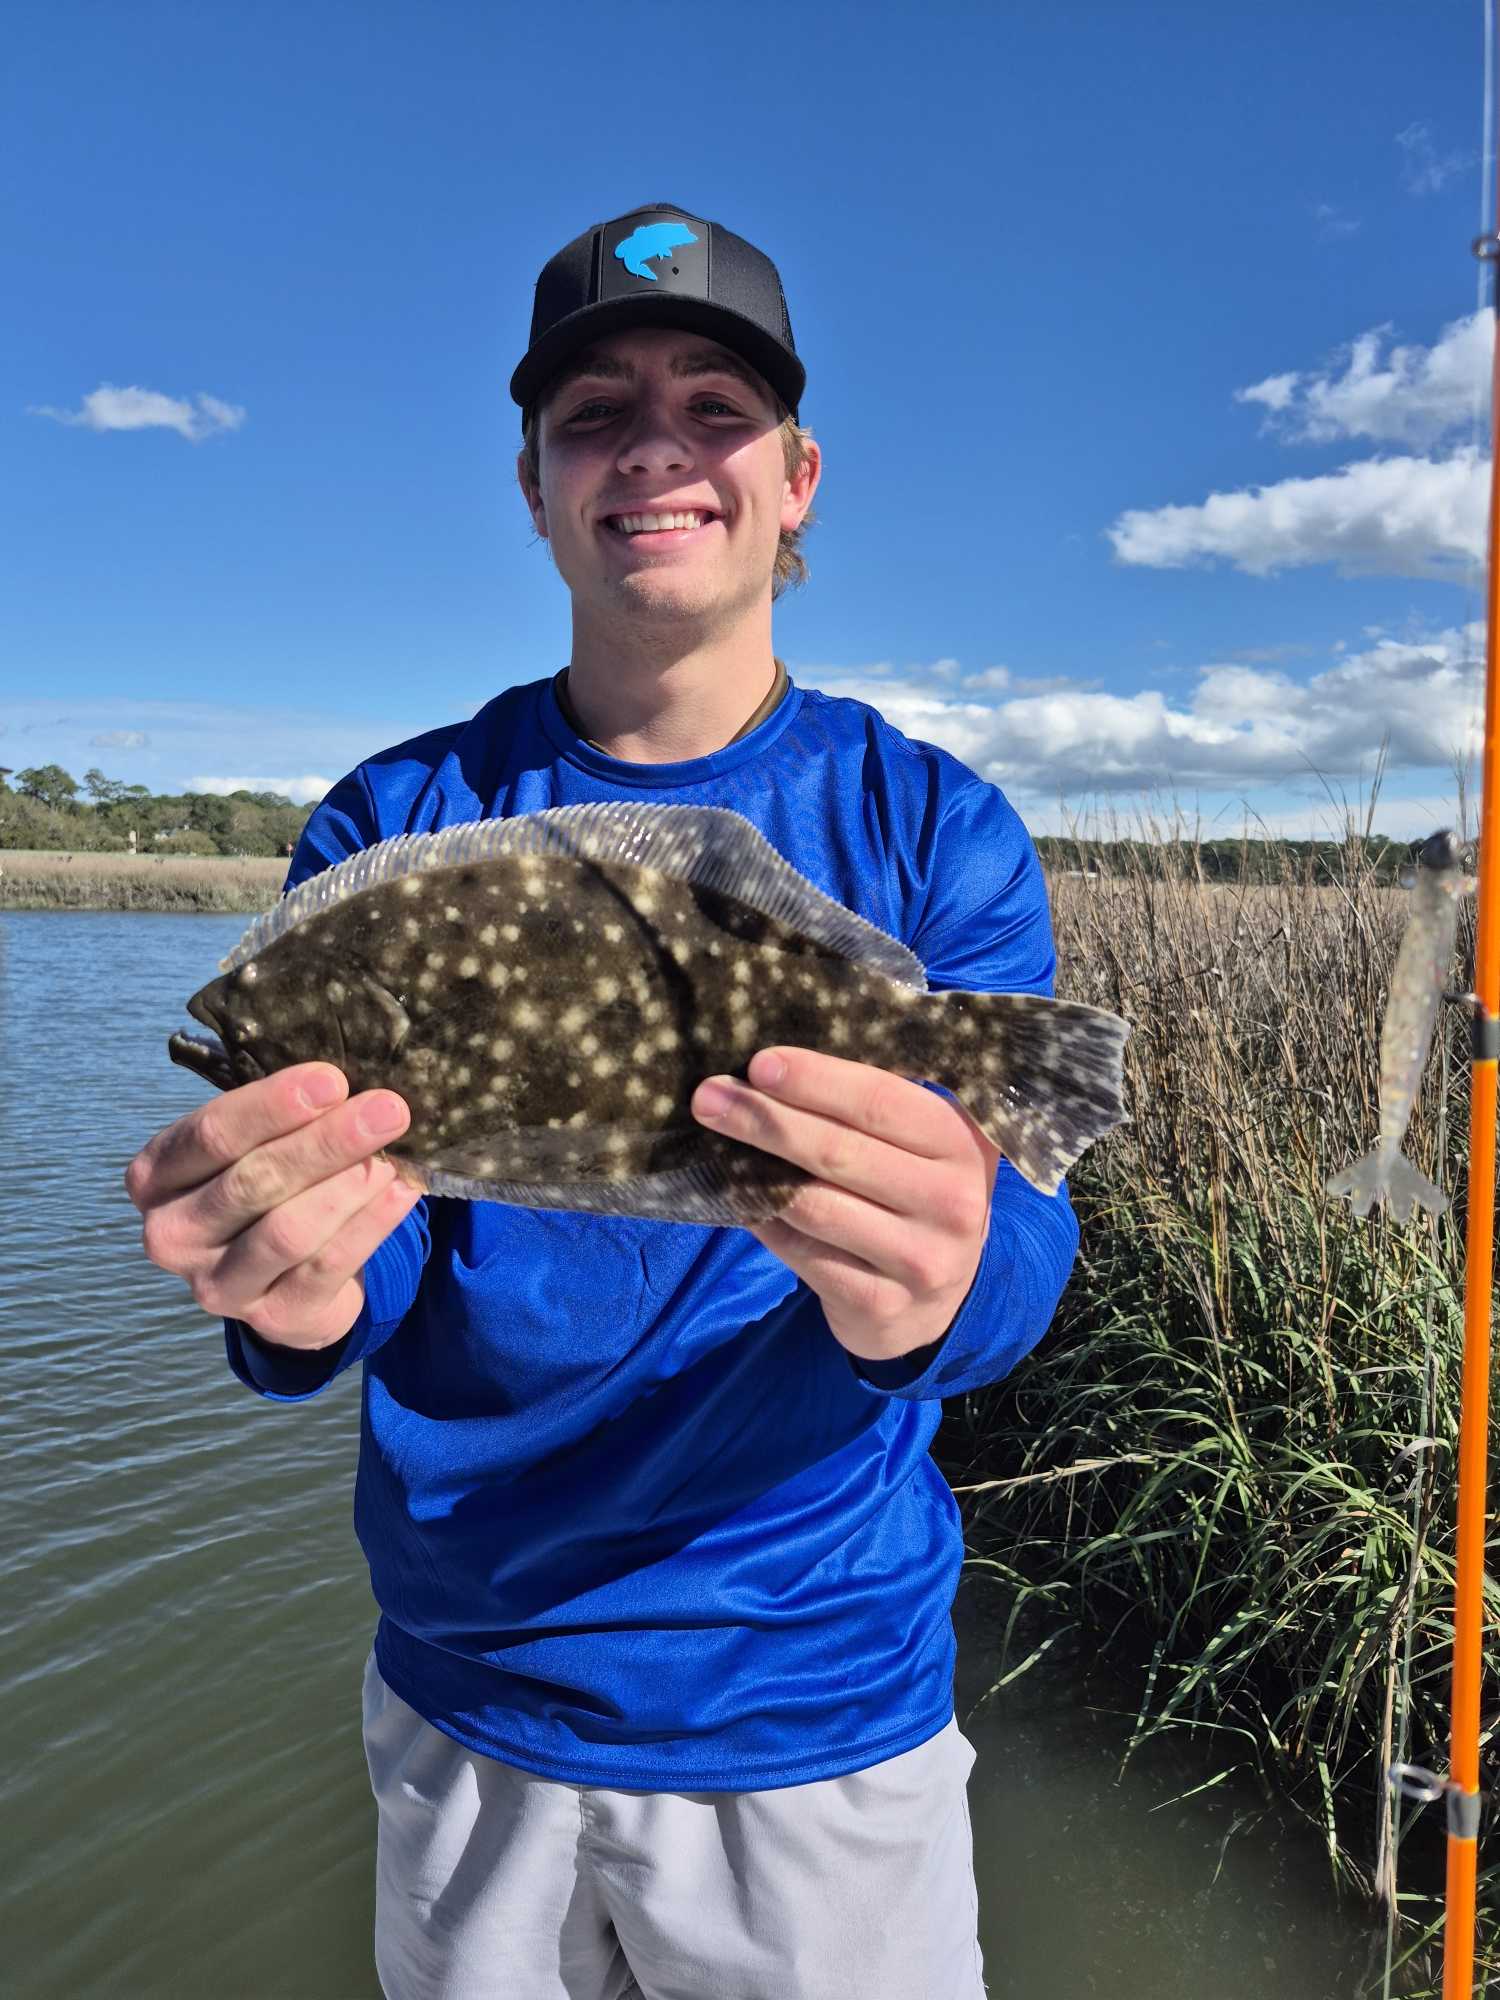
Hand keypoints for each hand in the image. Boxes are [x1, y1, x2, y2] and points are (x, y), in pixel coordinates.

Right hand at [125, 1063, 420, 1350]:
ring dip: (349, 1186)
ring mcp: (216, 1286)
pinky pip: (327, 1266)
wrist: (281, 1277)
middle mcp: (172, 1235)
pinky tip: (401, 1192)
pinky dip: (370, 1224)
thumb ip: (280, 1116)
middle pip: (254, 1180)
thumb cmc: (264, 1186)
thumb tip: (345, 1083)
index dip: (272, 1106)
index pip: (211, 1135)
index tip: (332, 1081)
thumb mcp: (252, 1145)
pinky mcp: (271, 1318)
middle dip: (327, 1141)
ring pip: (288, 1230)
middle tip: (386, 1110)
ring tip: (392, 1154)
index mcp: (155, 1178)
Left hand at [691, 1047, 1000, 1364]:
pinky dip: (763, 1220)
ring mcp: (920, 1258)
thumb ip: (871, 1108)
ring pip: (814, 1204)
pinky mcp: (881, 1303)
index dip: (815, 1080)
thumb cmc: (912, 1197)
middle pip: (839, 1151)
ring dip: (752, 1171)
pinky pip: (802, 1252)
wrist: (934, 1301)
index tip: (759, 1063)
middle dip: (765, 1119)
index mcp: (962, 1143)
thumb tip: (773, 1068)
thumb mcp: (919, 1148)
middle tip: (709, 1096)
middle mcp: (952, 1201)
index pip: (880, 1100)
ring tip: (714, 1145)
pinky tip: (738, 1198)